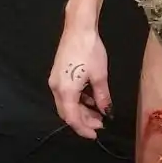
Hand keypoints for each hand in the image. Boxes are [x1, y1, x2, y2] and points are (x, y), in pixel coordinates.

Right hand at [48, 22, 110, 139]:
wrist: (79, 28)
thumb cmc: (90, 50)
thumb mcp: (100, 76)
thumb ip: (102, 98)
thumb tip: (106, 111)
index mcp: (65, 91)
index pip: (72, 118)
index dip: (83, 129)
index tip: (95, 134)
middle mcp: (56, 88)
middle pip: (67, 112)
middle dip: (83, 121)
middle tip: (100, 124)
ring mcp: (55, 80)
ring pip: (66, 104)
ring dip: (81, 110)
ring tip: (98, 112)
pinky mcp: (58, 74)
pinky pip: (66, 94)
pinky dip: (78, 100)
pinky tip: (90, 99)